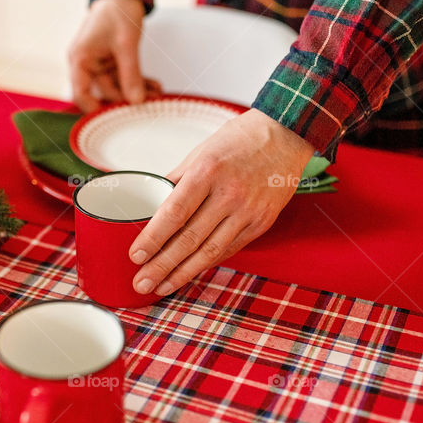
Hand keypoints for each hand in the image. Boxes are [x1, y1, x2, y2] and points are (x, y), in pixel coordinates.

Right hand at [68, 0, 160, 111]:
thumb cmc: (117, 11)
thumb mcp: (126, 44)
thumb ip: (130, 74)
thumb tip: (136, 101)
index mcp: (80, 59)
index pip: (81, 94)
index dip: (95, 110)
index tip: (116, 119)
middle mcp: (87, 64)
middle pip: (103, 92)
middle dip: (126, 99)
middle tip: (148, 104)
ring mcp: (99, 63)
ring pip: (117, 86)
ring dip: (136, 91)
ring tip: (157, 94)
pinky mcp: (111, 60)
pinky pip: (124, 77)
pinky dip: (138, 81)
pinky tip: (154, 86)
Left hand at [130, 109, 315, 295]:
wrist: (285, 136)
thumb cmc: (239, 141)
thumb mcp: (200, 152)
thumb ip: (176, 180)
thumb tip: (151, 204)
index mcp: (208, 172)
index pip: (175, 213)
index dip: (153, 238)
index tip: (136, 255)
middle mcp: (229, 194)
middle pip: (190, 238)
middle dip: (162, 265)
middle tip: (141, 282)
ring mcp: (248, 211)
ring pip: (210, 251)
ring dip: (182, 273)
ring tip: (160, 286)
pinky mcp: (261, 223)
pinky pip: (229, 249)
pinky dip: (206, 263)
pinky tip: (188, 273)